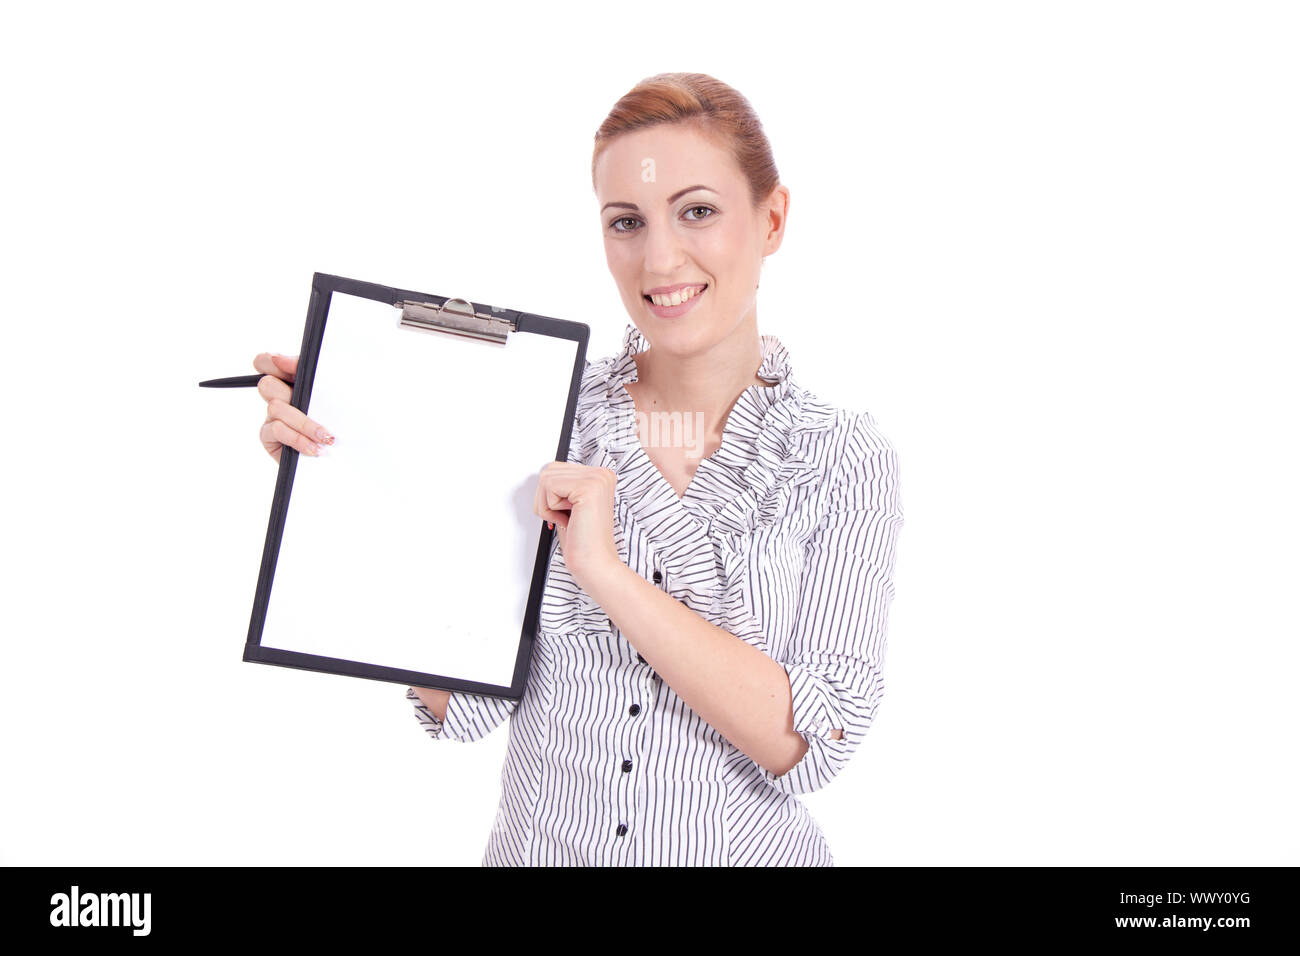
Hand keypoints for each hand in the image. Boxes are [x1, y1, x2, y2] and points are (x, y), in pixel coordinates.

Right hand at [251, 352, 335, 463]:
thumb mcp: (336, 395)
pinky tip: (315, 448)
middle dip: (288, 393)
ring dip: (304, 423)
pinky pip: (277, 430)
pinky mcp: (270, 439)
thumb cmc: (344, 423)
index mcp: (293, 383)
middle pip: (267, 384)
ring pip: (275, 408)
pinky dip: (298, 439)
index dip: (268, 361)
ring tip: (326, 437)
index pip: (267, 363)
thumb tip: (286, 360)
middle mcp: (279, 398)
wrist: (350, 456)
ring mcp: (272, 418)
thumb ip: (315, 374)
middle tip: (312, 405)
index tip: (280, 362)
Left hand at [533, 462, 619, 584]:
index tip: (567, 515)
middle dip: (545, 499)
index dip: (551, 496)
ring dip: (547, 505)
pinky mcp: (588, 487)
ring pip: (546, 478)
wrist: (594, 564)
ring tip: (566, 519)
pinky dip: (549, 508)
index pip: (556, 469)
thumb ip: (562, 485)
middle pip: (548, 470)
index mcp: (600, 476)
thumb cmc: (582, 542)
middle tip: (564, 518)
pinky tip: (567, 520)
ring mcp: (597, 479)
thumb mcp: (570, 505)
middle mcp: (602, 474)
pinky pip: (548, 487)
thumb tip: (544, 473)